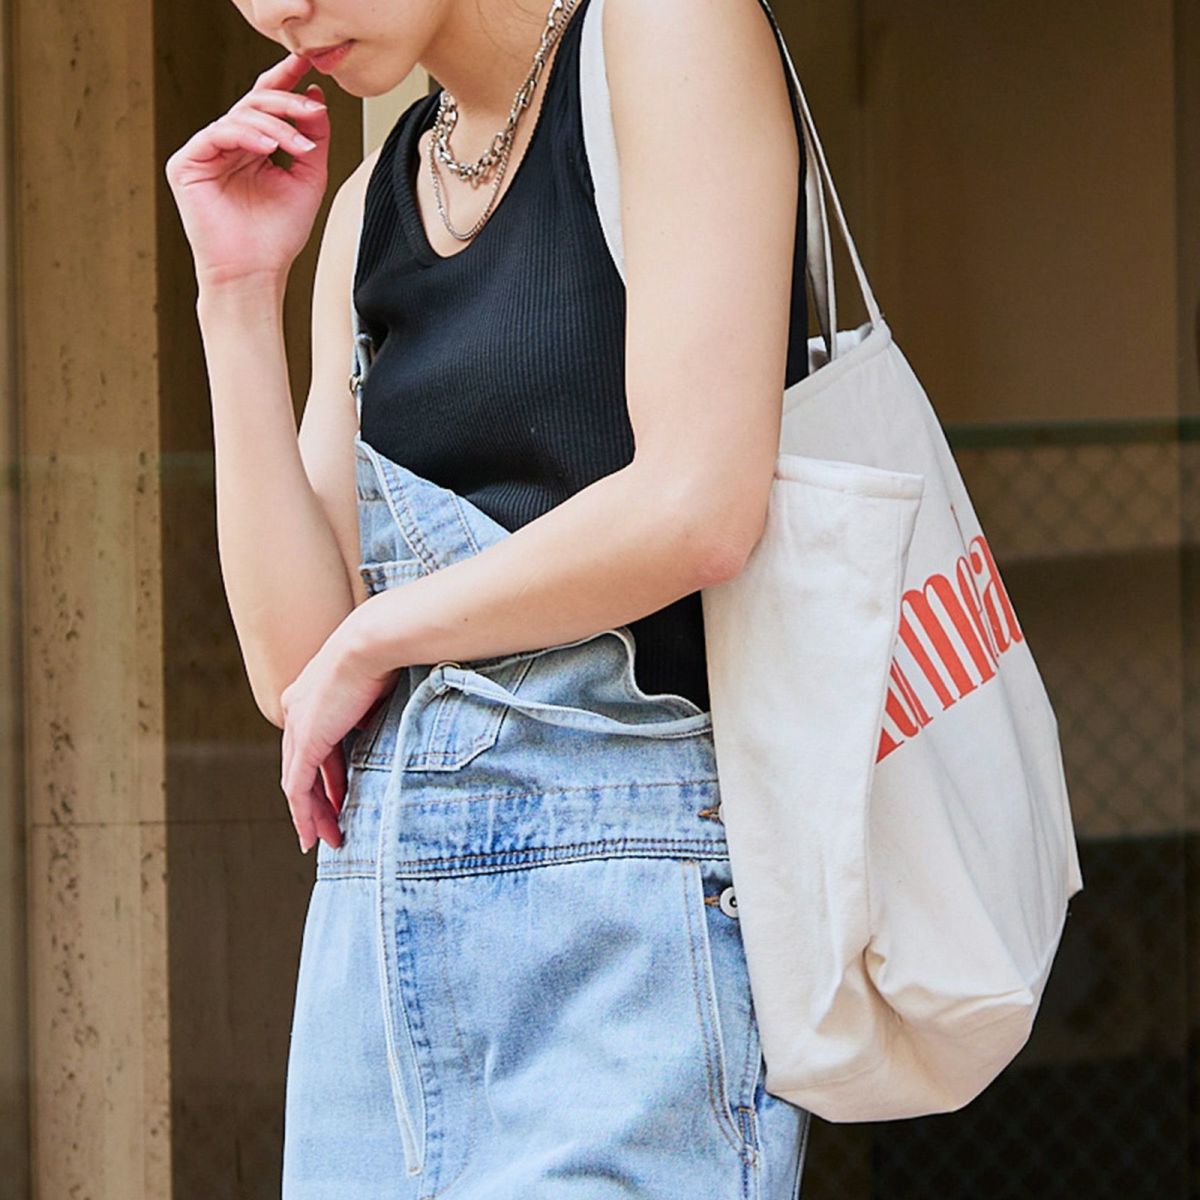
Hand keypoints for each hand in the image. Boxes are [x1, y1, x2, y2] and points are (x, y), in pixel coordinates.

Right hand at [164, 53, 329, 288]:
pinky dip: (248, 136)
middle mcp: (227, 146)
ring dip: (276, 126)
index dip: (285, 80)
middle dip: (286, 102)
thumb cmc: (276, 237)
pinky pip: (218, 133)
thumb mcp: (307, 179)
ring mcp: (205, 152)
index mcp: (252, 148)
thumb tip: (315, 98)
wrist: (254, 273)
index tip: (308, 65)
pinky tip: (270, 148)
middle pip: (254, 103)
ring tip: (299, 146)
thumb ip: (313, 140)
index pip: (266, 104)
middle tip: (312, 109)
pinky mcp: (186, 163)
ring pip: (240, 117)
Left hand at [279, 623, 401, 853]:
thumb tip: (387, 725)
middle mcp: (297, 710)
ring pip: (297, 783)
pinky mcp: (305, 741)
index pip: (312, 745)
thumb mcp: (378, 688)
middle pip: (300, 767)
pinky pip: (298, 788)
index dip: (326, 775)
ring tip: (327, 839)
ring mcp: (298, 726)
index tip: (340, 796)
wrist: (374, 640)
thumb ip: (373, 711)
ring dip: (312, 814)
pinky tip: (313, 834)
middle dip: (315, 801)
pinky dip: (304, 814)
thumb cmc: (386, 653)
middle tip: (329, 827)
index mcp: (311, 695)